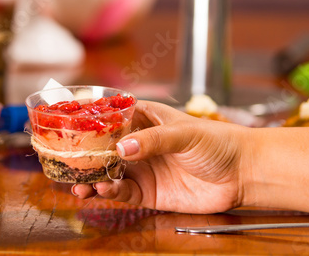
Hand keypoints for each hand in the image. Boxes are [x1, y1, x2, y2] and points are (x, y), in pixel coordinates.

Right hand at [72, 100, 247, 213]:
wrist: (241, 173)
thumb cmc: (218, 142)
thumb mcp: (185, 133)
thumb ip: (154, 140)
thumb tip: (123, 149)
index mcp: (147, 120)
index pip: (113, 116)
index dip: (91, 120)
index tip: (69, 124)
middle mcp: (141, 144)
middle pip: (104, 148)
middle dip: (85, 154)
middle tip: (67, 160)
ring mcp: (143, 168)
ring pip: (109, 172)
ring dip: (92, 178)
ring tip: (78, 183)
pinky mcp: (149, 192)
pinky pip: (123, 192)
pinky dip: (110, 192)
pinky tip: (103, 190)